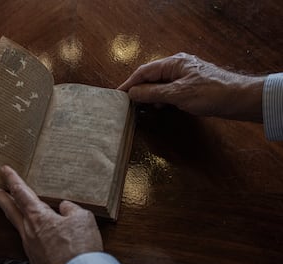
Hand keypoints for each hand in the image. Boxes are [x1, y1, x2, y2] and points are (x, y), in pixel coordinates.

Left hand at [0, 166, 102, 263]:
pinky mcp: (36, 259)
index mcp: (38, 217)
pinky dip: (31, 230)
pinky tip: (41, 231)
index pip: (20, 192)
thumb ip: (71, 209)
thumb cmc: (80, 247)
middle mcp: (29, 231)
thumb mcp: (82, 218)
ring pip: (18, 225)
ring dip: (13, 213)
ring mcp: (30, 246)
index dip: (12, 179)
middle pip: (9, 209)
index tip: (3, 170)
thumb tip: (65, 207)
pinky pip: (31, 239)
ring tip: (13, 207)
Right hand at [118, 53, 265, 121]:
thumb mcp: (177, 94)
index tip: (118, 94)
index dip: (129, 83)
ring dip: (150, 95)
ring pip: (160, 85)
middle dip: (139, 90)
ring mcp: (184, 76)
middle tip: (127, 103)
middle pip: (151, 77)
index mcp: (173, 63)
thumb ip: (152, 93)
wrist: (239, 99)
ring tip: (141, 107)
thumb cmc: (210, 93)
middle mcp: (177, 66)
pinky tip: (160, 107)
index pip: (144, 71)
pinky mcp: (190, 86)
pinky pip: (169, 91)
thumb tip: (132, 93)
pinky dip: (162, 99)